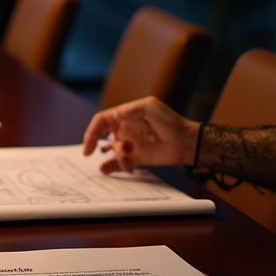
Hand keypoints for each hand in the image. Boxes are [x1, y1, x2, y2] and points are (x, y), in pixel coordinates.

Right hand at [82, 96, 198, 174]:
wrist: (187, 143)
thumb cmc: (171, 122)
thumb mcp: (150, 107)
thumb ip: (130, 109)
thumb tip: (115, 116)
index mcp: (125, 115)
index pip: (101, 121)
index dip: (91, 131)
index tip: (88, 144)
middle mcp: (125, 129)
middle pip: (102, 137)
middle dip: (95, 145)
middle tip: (89, 153)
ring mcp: (130, 144)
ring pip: (112, 152)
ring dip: (116, 157)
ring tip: (128, 162)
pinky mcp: (136, 158)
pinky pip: (119, 163)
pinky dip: (114, 167)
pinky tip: (118, 169)